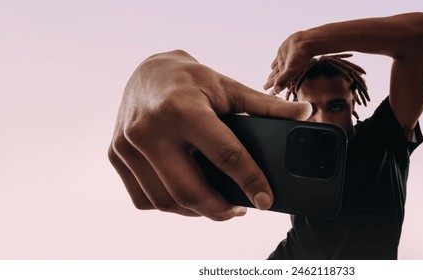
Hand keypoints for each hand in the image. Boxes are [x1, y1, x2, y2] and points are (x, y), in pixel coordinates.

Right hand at [108, 50, 310, 220]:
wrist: (147, 72)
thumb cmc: (192, 80)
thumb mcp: (228, 88)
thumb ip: (266, 107)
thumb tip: (306, 113)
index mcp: (183, 108)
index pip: (224, 155)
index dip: (250, 181)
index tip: (265, 199)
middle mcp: (150, 129)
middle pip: (190, 190)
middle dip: (221, 210)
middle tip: (240, 209)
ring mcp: (127, 145)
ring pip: (167, 201)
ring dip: (196, 211)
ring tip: (217, 204)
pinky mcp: (117, 156)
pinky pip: (145, 199)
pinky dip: (170, 205)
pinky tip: (187, 195)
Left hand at [263, 31, 314, 94]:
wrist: (305, 42)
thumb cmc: (300, 57)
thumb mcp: (291, 69)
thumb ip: (283, 80)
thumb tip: (276, 91)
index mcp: (287, 74)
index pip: (278, 83)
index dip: (273, 88)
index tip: (269, 94)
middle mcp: (285, 69)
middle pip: (276, 78)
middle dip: (271, 83)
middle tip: (265, 88)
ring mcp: (284, 61)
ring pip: (276, 70)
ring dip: (272, 75)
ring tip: (268, 80)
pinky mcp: (282, 53)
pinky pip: (276, 61)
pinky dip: (274, 65)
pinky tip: (272, 67)